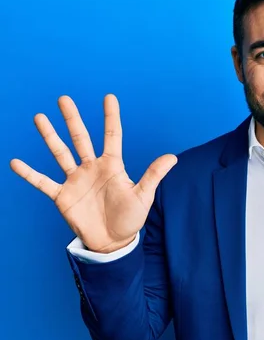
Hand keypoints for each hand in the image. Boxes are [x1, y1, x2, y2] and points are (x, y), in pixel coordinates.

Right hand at [10, 94, 177, 252]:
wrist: (112, 242)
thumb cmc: (130, 218)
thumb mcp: (143, 196)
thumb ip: (153, 175)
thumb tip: (172, 157)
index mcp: (112, 166)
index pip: (111, 136)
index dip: (110, 117)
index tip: (109, 97)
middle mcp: (92, 168)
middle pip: (80, 138)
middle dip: (72, 119)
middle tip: (64, 98)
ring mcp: (75, 180)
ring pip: (60, 153)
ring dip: (50, 136)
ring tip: (40, 117)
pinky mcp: (62, 196)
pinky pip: (43, 182)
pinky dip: (29, 174)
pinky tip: (15, 162)